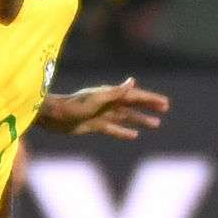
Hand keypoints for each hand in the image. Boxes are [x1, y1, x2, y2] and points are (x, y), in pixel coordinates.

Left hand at [43, 78, 169, 138]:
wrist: (52, 116)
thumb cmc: (73, 106)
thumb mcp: (96, 100)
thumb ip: (115, 92)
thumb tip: (133, 81)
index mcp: (109, 94)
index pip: (134, 95)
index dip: (150, 99)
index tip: (164, 103)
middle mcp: (107, 102)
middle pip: (133, 104)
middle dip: (149, 106)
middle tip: (165, 109)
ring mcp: (101, 114)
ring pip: (126, 117)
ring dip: (140, 119)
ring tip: (156, 124)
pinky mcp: (94, 124)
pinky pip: (114, 128)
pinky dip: (124, 131)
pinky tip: (134, 136)